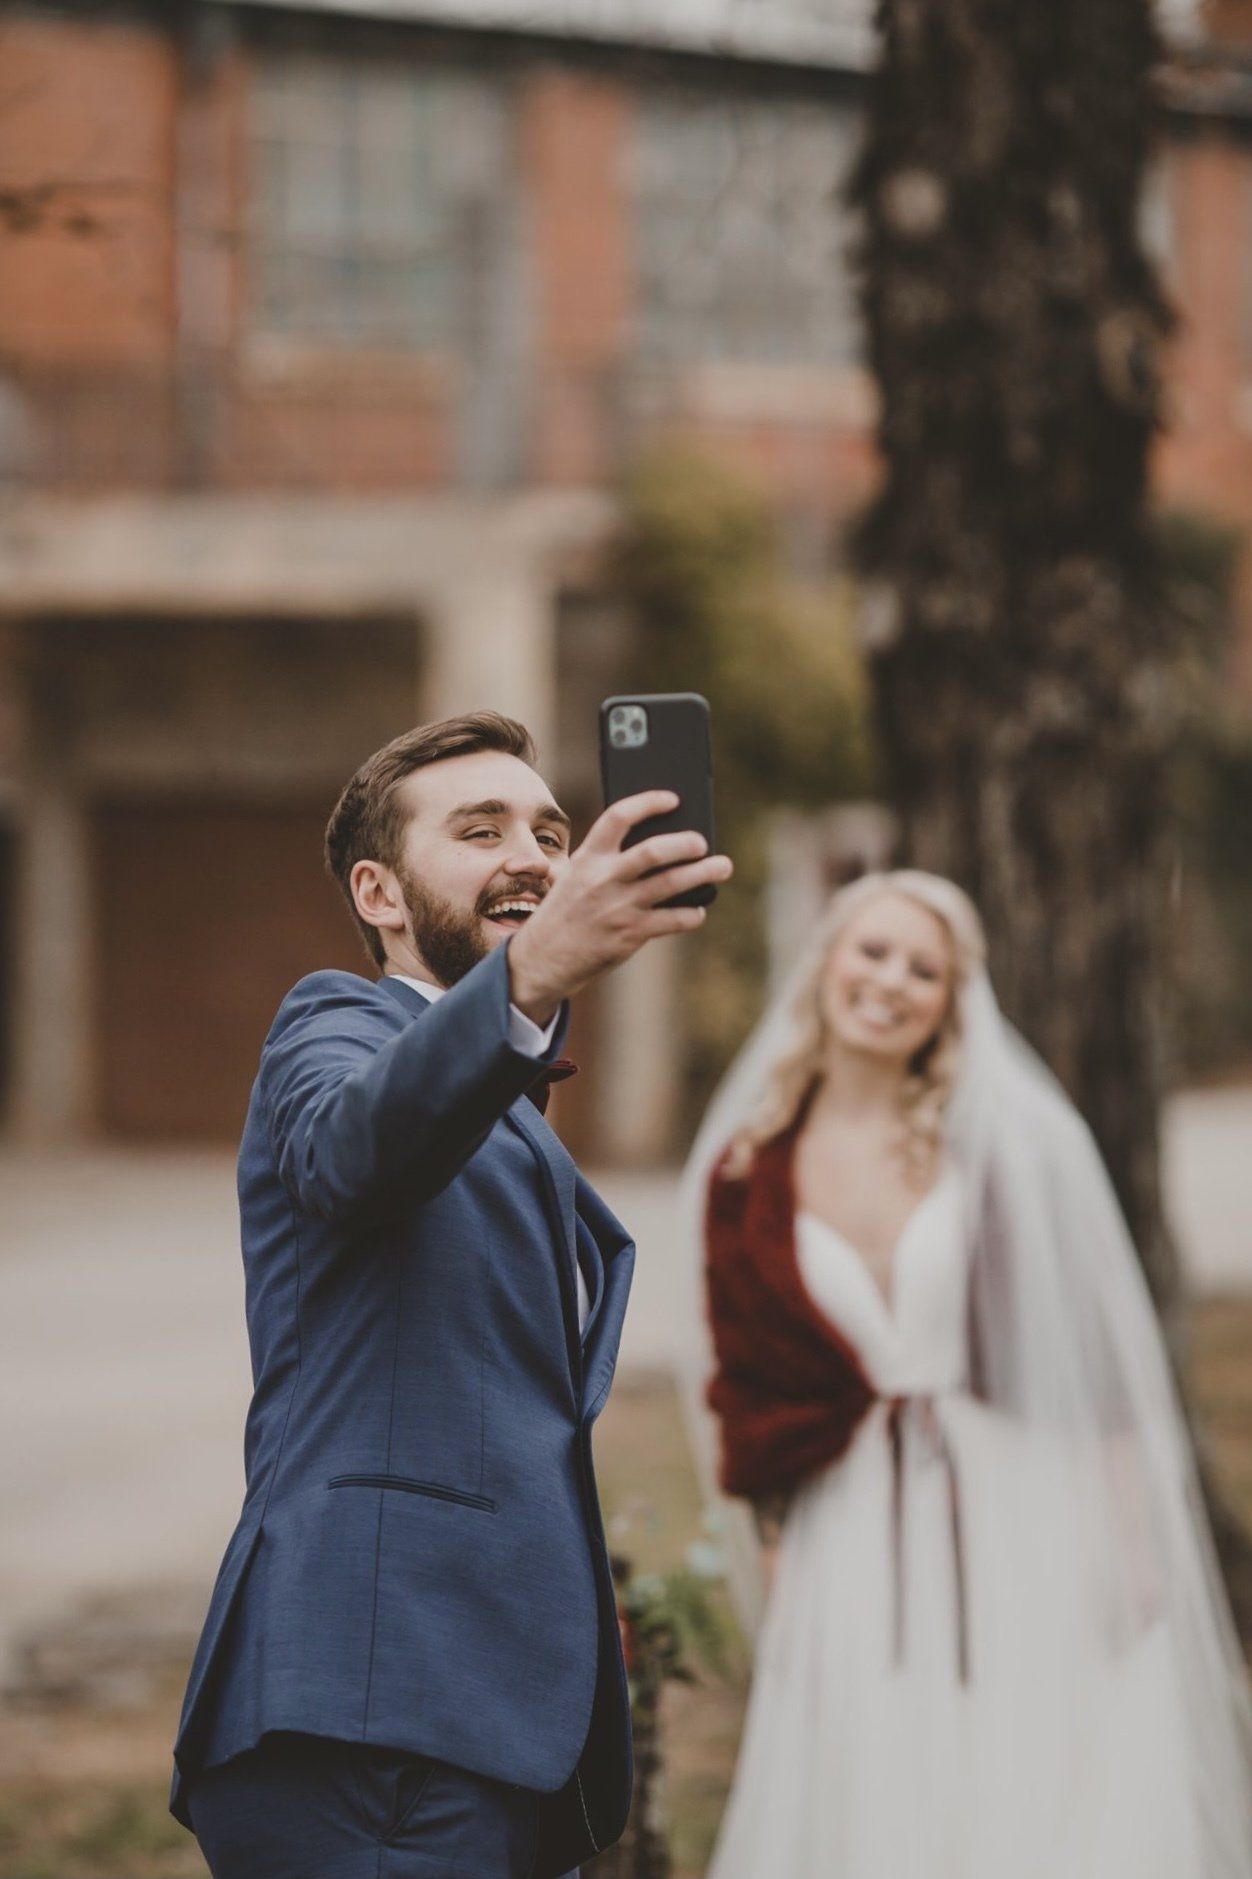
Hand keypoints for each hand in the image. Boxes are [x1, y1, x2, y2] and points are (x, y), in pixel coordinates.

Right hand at [507, 790, 732, 1022]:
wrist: (542, 958)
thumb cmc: (566, 912)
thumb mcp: (575, 877)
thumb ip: (606, 861)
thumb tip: (661, 849)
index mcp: (588, 858)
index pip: (619, 817)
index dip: (648, 802)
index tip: (673, 799)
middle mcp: (604, 879)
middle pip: (654, 851)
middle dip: (686, 843)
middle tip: (702, 842)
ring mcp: (619, 907)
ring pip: (672, 883)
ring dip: (704, 873)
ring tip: (722, 866)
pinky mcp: (630, 934)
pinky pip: (673, 920)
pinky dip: (692, 914)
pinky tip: (697, 911)